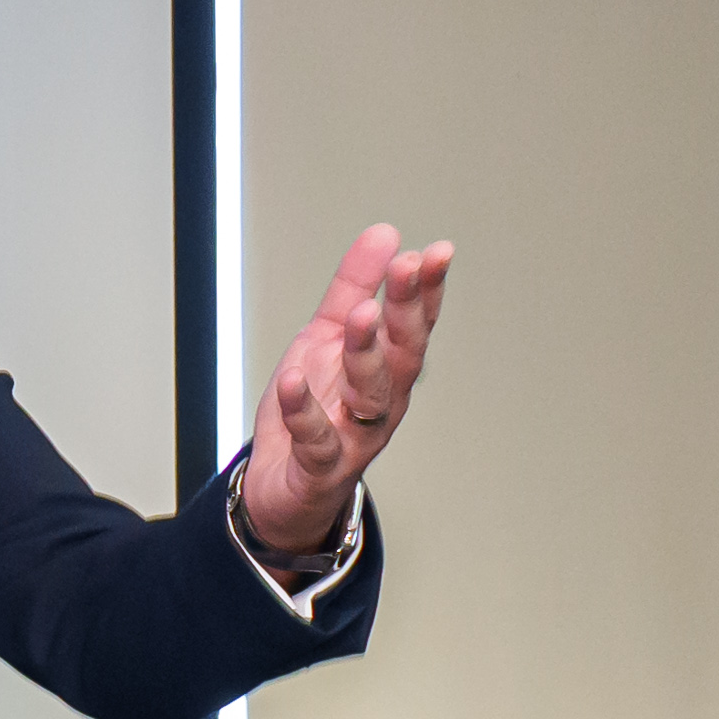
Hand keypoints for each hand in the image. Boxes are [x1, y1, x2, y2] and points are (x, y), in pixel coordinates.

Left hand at [240, 224, 454, 562]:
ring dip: (366, 354)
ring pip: (371, 397)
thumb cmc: (314, 410)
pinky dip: (305, 412)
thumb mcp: (325, 338)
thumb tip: (385, 233)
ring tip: (360, 314)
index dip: (427, 290)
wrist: (282, 485)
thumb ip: (353, 287)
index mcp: (387, 369)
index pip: (415, 325)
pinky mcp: (321, 467)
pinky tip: (293, 381)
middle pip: (404, 355)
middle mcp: (381, 403)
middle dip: (408, 310)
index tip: (436, 252)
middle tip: (408, 268)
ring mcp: (354, 437)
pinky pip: (317, 440)